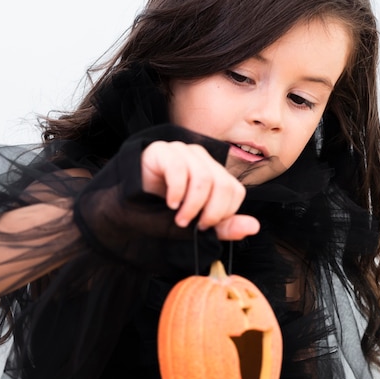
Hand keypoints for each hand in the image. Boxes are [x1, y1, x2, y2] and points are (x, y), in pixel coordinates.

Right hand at [141, 141, 258, 240]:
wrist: (126, 209)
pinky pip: (178, 167)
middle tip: (192, 225)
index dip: (223, 213)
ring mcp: (181, 152)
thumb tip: (253, 226)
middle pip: (222, 184)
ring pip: (203, 177)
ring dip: (192, 205)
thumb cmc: (160, 214)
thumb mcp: (196, 225)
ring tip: (178, 218)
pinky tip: (170, 203)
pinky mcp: (161, 151)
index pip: (235, 190)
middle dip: (210, 212)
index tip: (205, 227)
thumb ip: (224, 226)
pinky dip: (176, 191)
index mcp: (214, 174)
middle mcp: (201, 160)